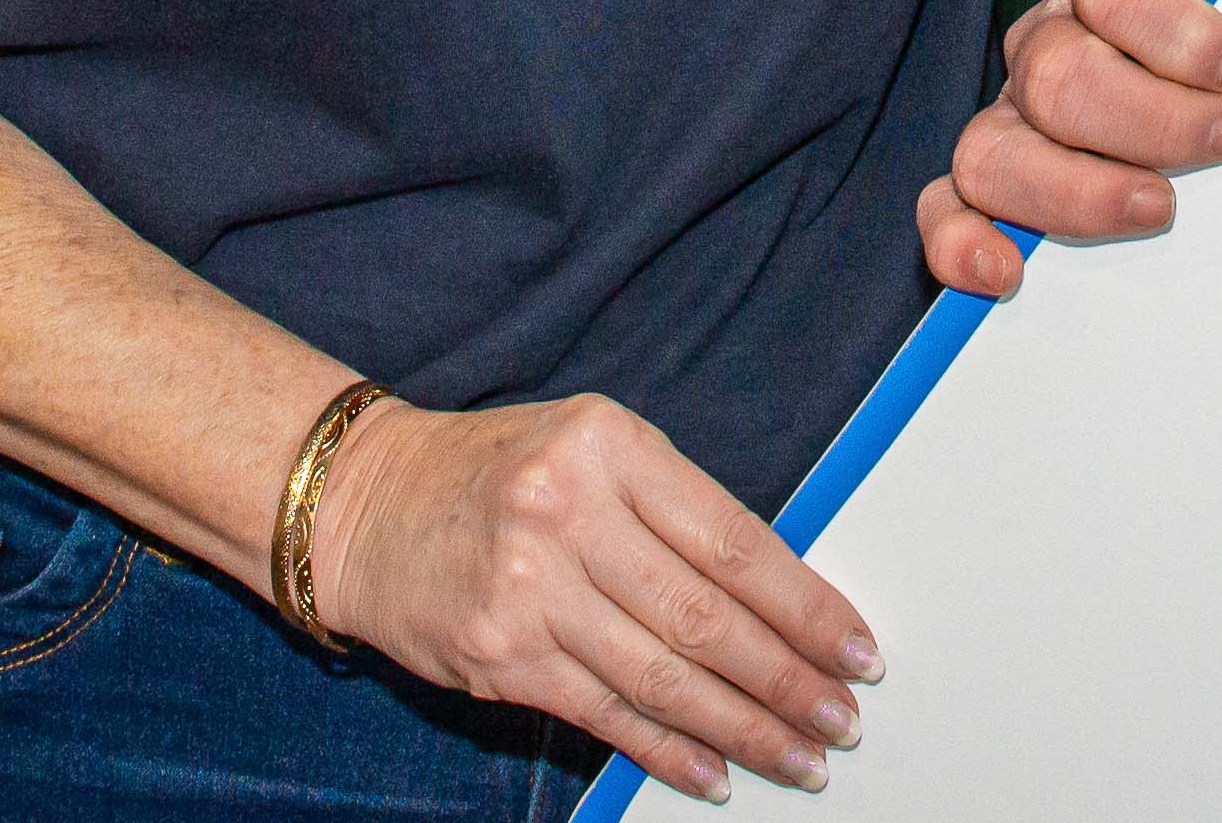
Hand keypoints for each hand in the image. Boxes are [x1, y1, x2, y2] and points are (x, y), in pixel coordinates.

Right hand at [316, 389, 877, 802]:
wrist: (365, 504)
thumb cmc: (499, 473)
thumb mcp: (593, 448)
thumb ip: (674, 511)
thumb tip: (781, 598)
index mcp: (609, 447)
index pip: (734, 541)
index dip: (806, 606)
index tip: (855, 647)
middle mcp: (568, 515)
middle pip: (707, 618)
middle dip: (789, 679)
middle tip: (841, 718)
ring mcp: (529, 592)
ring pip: (664, 679)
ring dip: (744, 729)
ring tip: (800, 756)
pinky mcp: (500, 659)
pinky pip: (606, 717)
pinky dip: (670, 751)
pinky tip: (717, 774)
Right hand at [916, 0, 1221, 297]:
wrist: (1212, 94)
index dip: (1174, 24)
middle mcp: (1048, 36)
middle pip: (1059, 70)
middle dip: (1151, 118)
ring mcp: (1011, 112)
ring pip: (995, 147)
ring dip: (1077, 190)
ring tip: (1160, 209)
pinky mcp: (987, 181)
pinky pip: (945, 206)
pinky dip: (962, 241)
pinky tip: (1007, 272)